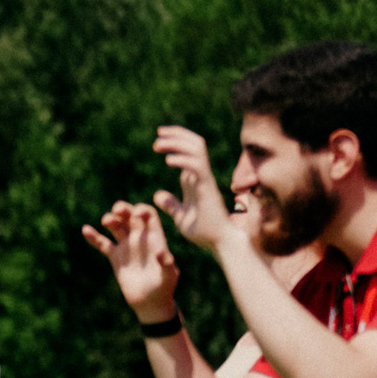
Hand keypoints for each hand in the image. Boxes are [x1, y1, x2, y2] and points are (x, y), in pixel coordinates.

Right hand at [78, 201, 180, 319]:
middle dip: (124, 209)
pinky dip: (94, 237)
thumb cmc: (164, 288)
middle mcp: (139, 239)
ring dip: (110, 219)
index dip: (142, 211)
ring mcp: (126, 247)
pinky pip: (103, 244)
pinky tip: (85, 230)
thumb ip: (167, 264)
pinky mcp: (115, 257)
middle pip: (130, 216)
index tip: (136, 215)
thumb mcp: (169, 276)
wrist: (149, 302)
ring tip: (106, 221)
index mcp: (155, 238)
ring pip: (116, 227)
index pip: (149, 216)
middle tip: (117, 210)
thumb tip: (162, 252)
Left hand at [153, 125, 237, 251]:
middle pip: (195, 144)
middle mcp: (201, 176)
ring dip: (177, 143)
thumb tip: (158, 195)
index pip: (189, 151)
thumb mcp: (180, 216)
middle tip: (158, 134)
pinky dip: (182, 160)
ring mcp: (206, 180)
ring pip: (197, 150)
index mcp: (195, 180)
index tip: (158, 138)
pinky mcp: (207, 188)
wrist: (219, 243)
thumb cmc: (203, 231)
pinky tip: (168, 161)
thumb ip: (171, 204)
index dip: (176, 140)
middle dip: (176, 134)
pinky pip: (197, 167)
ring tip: (158, 145)